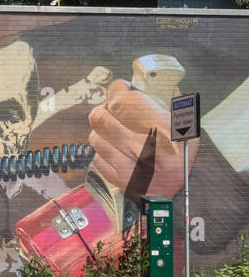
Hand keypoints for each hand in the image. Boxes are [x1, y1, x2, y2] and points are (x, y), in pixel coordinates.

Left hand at [88, 79, 196, 197]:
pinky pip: (96, 156)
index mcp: (165, 132)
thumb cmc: (179, 156)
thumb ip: (161, 102)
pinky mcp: (116, 180)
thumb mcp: (183, 126)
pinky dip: (104, 151)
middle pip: (101, 118)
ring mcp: (129, 167)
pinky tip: (116, 150)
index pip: (125, 103)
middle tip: (111, 108)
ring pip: (95, 136)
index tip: (120, 88)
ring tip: (115, 131)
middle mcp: (145, 150)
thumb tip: (129, 83)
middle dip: (104, 109)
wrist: (173, 193)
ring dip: (102, 131)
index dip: (118, 91)